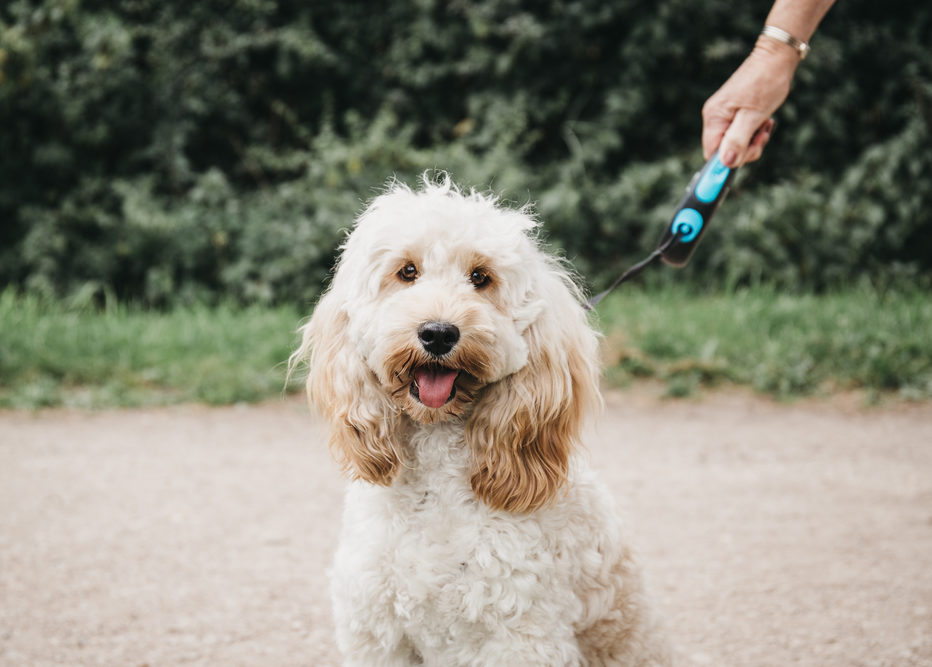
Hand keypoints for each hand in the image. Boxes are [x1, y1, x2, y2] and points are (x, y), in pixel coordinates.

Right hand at [701, 38, 798, 166]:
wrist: (776, 56)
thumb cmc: (766, 82)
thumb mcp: (754, 115)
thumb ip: (738, 140)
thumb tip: (726, 163)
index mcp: (714, 117)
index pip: (712, 153)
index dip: (729, 160)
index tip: (748, 155)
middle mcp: (714, 116)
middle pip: (723, 150)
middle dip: (745, 150)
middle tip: (762, 137)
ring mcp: (723, 114)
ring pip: (733, 143)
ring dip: (752, 141)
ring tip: (765, 125)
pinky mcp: (733, 112)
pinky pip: (739, 133)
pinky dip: (753, 132)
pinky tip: (764, 121)